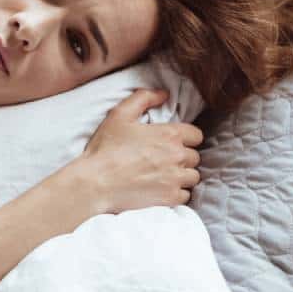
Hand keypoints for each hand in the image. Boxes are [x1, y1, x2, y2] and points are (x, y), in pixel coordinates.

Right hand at [71, 88, 203, 213]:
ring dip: (182, 176)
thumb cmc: (106, 148)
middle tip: (163, 160)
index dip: (185, 138)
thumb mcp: (119, 114)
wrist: (96, 181)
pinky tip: (161, 190)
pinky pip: (185, 196)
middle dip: (182, 158)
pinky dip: (176, 194)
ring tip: (164, 176)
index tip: (171, 143)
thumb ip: (143, 98)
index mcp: (169, 134)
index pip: (196, 135)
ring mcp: (175, 179)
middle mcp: (177, 156)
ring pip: (192, 177)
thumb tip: (164, 94)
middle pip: (194, 157)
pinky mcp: (169, 197)